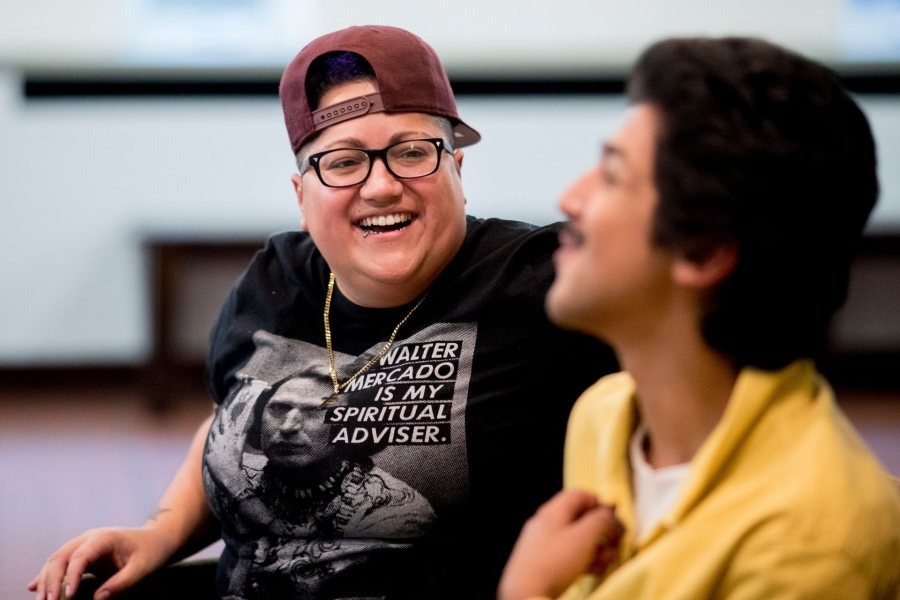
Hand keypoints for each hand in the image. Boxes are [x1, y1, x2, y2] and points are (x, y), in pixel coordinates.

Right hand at [28, 526, 172, 599]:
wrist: (157, 538)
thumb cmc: (152, 551)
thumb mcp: (142, 568)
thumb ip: (121, 583)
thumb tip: (97, 599)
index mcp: (104, 538)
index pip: (80, 556)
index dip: (71, 576)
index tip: (67, 596)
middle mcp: (89, 539)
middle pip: (61, 556)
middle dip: (51, 580)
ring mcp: (83, 545)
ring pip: (56, 559)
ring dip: (45, 580)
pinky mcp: (82, 554)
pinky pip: (60, 563)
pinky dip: (46, 575)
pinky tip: (33, 588)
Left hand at [498, 489, 622, 599]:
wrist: (526, 593)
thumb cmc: (556, 561)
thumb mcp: (584, 537)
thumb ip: (600, 520)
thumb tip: (609, 514)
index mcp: (553, 511)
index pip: (580, 495)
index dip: (600, 504)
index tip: (614, 519)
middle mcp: (545, 523)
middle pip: (579, 518)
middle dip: (600, 530)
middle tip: (615, 543)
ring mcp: (541, 543)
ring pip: (574, 539)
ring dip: (594, 547)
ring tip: (606, 561)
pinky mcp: (541, 563)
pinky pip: (566, 554)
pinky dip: (583, 559)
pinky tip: (594, 570)